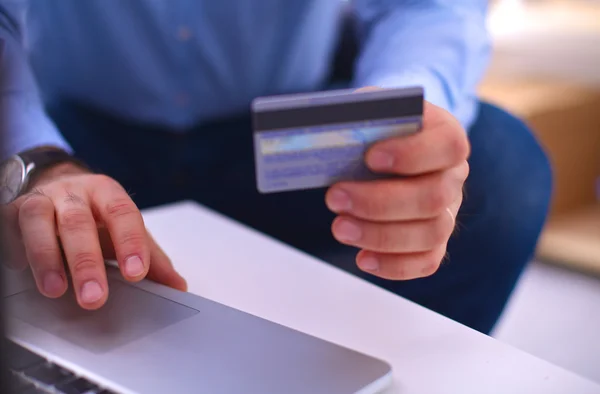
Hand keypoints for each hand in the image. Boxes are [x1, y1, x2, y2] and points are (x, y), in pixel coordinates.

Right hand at [1, 161, 186, 308]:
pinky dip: (13, 247)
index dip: (131, 243)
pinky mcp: (12, 210)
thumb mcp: (127, 231)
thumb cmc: (98, 215)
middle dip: (87, 262)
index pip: (123, 214)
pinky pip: (9, 226)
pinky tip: (19, 269)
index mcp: (108, 194)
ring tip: (55, 290)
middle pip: (79, 223)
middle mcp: (73, 193)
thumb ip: (152, 258)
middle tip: (95, 297)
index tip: (137, 274)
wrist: (58, 184)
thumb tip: (177, 286)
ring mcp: (41, 200)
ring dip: (46, 258)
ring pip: (38, 221)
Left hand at [325, 100, 469, 279]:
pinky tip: (363, 258)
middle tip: (334, 198)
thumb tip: (327, 131)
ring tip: (339, 228)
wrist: (382, 146)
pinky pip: (427, 261)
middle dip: (379, 202)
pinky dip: (395, 265)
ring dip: (381, 235)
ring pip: (430, 233)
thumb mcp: (367, 109)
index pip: (449, 145)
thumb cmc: (374, 127)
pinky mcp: (434, 240)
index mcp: (445, 134)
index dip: (412, 154)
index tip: (370, 157)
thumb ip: (357, 115)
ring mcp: (448, 210)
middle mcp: (453, 174)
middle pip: (434, 197)